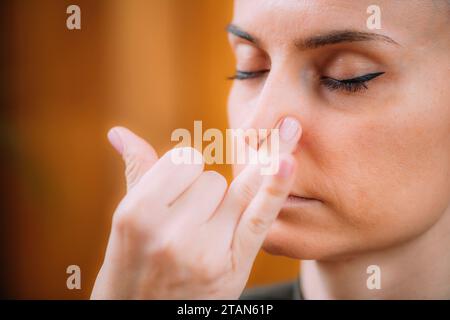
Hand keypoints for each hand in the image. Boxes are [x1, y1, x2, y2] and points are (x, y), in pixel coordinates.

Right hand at [91, 119, 300, 298]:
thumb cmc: (133, 264)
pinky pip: (260, 216)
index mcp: (137, 213)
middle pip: (212, 177)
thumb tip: (119, 132)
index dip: (183, 174)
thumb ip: (136, 172)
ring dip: (225, 204)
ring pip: (237, 189)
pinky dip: (275, 187)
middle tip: (185, 227)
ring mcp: (205, 250)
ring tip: (201, 234)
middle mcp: (170, 232)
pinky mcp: (234, 266)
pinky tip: (289, 161)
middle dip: (203, 194)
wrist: (145, 319)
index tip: (174, 199)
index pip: (183, 159)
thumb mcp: (126, 222)